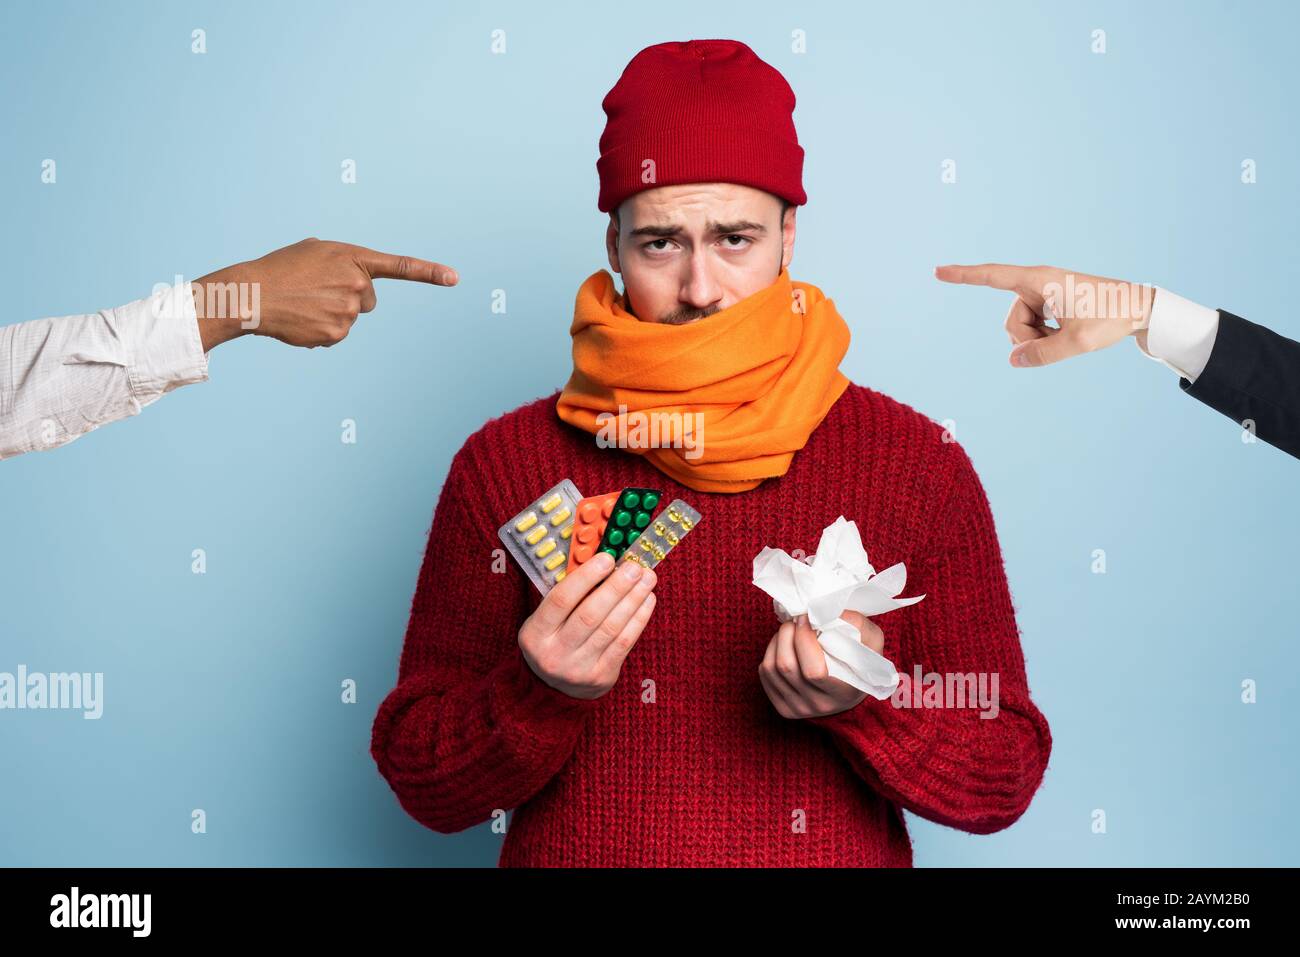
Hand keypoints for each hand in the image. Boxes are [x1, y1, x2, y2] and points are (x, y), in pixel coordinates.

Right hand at [191, 238, 458, 350]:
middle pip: (369, 299)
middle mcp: (358, 284)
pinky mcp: (337, 334)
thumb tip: (359, 290)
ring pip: (352, 317)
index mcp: (354, 258)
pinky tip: (302, 319)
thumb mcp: (316, 251)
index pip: (400, 267)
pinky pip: (337, 334)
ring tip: (304, 302)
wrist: (252, 293)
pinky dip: (322, 329)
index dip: (430, 272)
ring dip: (332, 312)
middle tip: (316, 289)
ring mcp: (349, 312)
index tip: (454, 278)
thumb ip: (346, 263)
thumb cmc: (282, 268)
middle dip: (349, 296)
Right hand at [517, 553, 658, 699]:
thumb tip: (604, 562)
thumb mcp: (547, 620)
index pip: (560, 600)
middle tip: (634, 567)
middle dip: (616, 587)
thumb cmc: (554, 640)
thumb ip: (569, 594)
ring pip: (611, 628)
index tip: (607, 559)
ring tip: (647, 578)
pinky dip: (639, 618)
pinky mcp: (602, 676)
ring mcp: (579, 668)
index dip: (586, 577)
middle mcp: (555, 653)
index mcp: (535, 634)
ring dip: (633, 599)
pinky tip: (647, 600)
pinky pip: (624, 643)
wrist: (555, 689)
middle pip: (590, 614)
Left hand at [758, 610, 883, 718]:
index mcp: (843, 693)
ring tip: (790, 630)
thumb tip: (824, 610)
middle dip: (787, 634)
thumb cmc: (862, 660)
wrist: (851, 691)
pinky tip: (784, 646)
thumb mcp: (870, 640)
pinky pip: (765, 674)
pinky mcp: (783, 707)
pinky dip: (770, 652)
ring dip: (777, 641)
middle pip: (786, 666)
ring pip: (771, 668)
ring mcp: (798, 709)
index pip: (813, 671)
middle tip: (796, 620)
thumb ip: (855, 623)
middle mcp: (819, 705)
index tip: (807, 619)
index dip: (804, 639)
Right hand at [934, 263, 1154, 366]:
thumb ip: (1042, 354)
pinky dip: (1044, 336)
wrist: (1138, 308)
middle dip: (1026, 338)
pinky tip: (1066, 333)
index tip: (938, 272)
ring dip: (1037, 339)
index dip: (964, 276)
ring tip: (1066, 337)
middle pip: (1010, 319)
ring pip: (1021, 326)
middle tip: (1058, 340)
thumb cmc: (1111, 318)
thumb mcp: (1076, 342)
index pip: (993, 277)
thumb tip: (1014, 359)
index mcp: (1040, 281)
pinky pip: (1033, 326)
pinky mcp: (1050, 304)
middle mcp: (1038, 284)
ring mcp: (1043, 294)